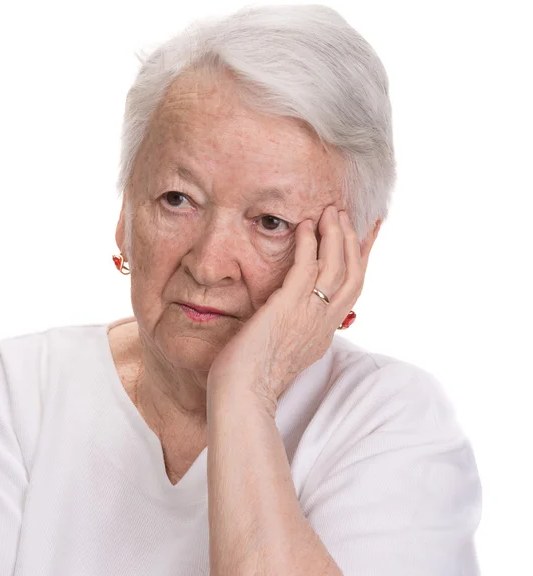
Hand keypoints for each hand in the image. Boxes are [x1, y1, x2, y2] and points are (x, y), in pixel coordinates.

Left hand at [207, 205, 371, 414]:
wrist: (243, 395)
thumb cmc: (254, 376)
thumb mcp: (288, 352)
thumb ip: (298, 330)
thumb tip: (295, 317)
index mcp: (325, 332)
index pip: (353, 291)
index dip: (360, 261)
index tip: (365, 239)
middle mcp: (325, 322)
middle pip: (354, 275)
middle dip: (354, 242)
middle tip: (349, 216)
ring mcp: (309, 314)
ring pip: (337, 267)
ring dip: (336, 235)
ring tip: (332, 211)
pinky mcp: (288, 306)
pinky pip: (305, 267)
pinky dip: (309, 243)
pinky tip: (305, 225)